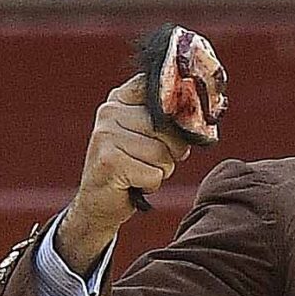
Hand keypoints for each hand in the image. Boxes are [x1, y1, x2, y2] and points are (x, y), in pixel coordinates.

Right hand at [57, 75, 190, 275]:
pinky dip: (150, 185)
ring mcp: (107, 135)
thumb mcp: (144, 135)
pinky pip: (154, 174)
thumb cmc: (129, 168)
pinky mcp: (110, 162)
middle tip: (148, 161)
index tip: (175, 129)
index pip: (161, 92)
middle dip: (169, 152)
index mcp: (120, 99)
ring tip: (139, 172)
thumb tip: (198, 120)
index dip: (177, 113)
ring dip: (159, 171)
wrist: (96, 202)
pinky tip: (133, 183)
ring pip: (163, 154)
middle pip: (168, 129)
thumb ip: (165, 120)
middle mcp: (110, 112)